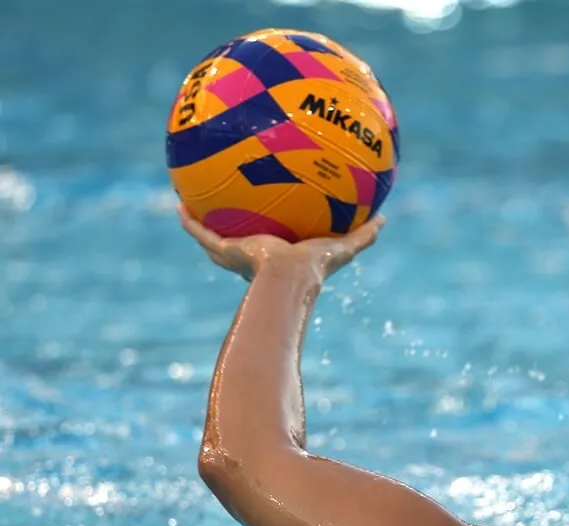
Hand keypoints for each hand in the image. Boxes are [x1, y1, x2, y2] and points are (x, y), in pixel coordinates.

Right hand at [178, 204, 385, 281]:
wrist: (289, 276)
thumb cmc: (316, 267)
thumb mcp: (343, 246)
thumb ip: (363, 235)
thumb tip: (384, 220)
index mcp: (280, 255)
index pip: (274, 242)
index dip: (272, 230)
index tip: (272, 213)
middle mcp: (255, 256)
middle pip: (240, 239)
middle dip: (235, 225)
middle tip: (230, 204)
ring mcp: (236, 254)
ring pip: (214, 237)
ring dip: (203, 222)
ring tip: (193, 201)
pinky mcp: (223, 250)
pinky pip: (199, 233)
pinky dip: (189, 222)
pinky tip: (179, 204)